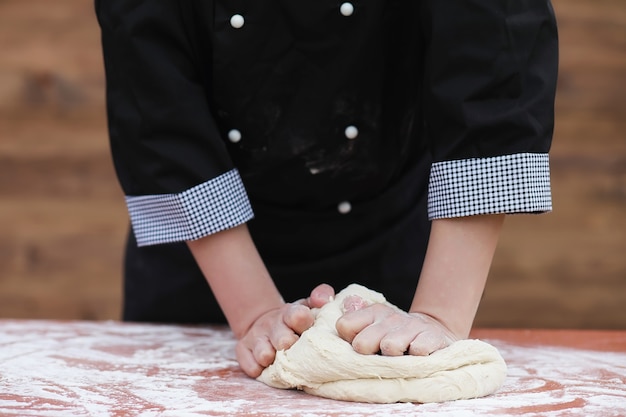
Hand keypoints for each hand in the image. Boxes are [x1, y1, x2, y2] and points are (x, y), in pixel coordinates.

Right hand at [235, 283, 335, 377]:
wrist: (266, 322)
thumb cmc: (295, 319)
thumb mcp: (309, 305)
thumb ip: (322, 296)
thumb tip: (321, 301)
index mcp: (291, 313)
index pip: (298, 316)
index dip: (304, 324)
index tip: (306, 329)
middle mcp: (272, 324)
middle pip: (283, 341)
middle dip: (292, 347)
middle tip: (296, 349)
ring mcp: (256, 337)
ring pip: (264, 355)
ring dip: (274, 361)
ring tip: (280, 360)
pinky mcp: (243, 350)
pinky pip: (252, 368)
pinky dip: (260, 371)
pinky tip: (267, 367)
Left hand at [335, 295, 456, 355]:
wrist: (434, 333)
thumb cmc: (395, 334)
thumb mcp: (373, 324)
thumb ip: (354, 319)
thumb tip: (345, 303)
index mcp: (372, 313)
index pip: (344, 326)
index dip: (349, 340)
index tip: (359, 347)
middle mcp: (389, 317)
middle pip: (362, 343)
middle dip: (369, 353)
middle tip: (378, 355)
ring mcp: (411, 326)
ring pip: (389, 347)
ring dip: (393, 358)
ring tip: (398, 357)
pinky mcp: (431, 337)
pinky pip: (418, 351)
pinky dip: (417, 358)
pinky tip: (417, 357)